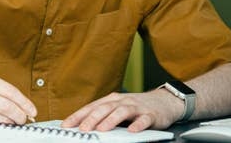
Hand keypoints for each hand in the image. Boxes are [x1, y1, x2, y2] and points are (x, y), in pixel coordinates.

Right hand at [0, 72, 36, 126]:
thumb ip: (1, 92)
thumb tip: (24, 106)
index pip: (10, 90)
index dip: (24, 102)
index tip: (32, 110)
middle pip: (6, 105)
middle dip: (20, 114)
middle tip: (24, 119)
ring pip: (0, 116)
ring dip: (11, 122)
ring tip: (14, 122)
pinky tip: (1, 125)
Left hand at [61, 90, 183, 131]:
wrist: (164, 101)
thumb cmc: (136, 107)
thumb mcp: (117, 108)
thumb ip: (102, 115)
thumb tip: (81, 126)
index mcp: (111, 100)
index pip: (90, 107)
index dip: (77, 116)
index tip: (65, 125)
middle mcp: (121, 101)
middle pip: (104, 108)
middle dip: (91, 119)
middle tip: (82, 129)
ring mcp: (136, 107)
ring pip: (121, 112)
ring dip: (110, 120)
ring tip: (101, 130)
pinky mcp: (150, 115)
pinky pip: (143, 119)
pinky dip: (137, 125)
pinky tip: (132, 131)